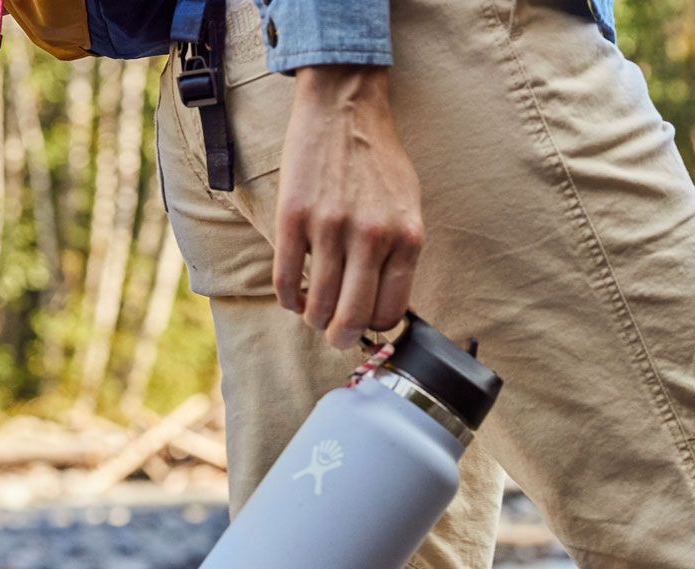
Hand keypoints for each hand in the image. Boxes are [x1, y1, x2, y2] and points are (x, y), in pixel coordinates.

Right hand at [273, 66, 422, 348]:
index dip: (373, 326)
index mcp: (406, 238)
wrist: (345, 105)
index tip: (362, 322)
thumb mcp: (407, 208)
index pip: (389, 312)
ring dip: (313, 317)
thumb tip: (382, 309)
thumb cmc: (378, 161)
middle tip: (334, 333)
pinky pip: (287, 281)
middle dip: (341, 336)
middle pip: (352, 318)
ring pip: (318, 306)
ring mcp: (331, 227)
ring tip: (314, 309)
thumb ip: (400, 255)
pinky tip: (294, 293)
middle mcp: (371, 236)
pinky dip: (289, 298)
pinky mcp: (294, 218)